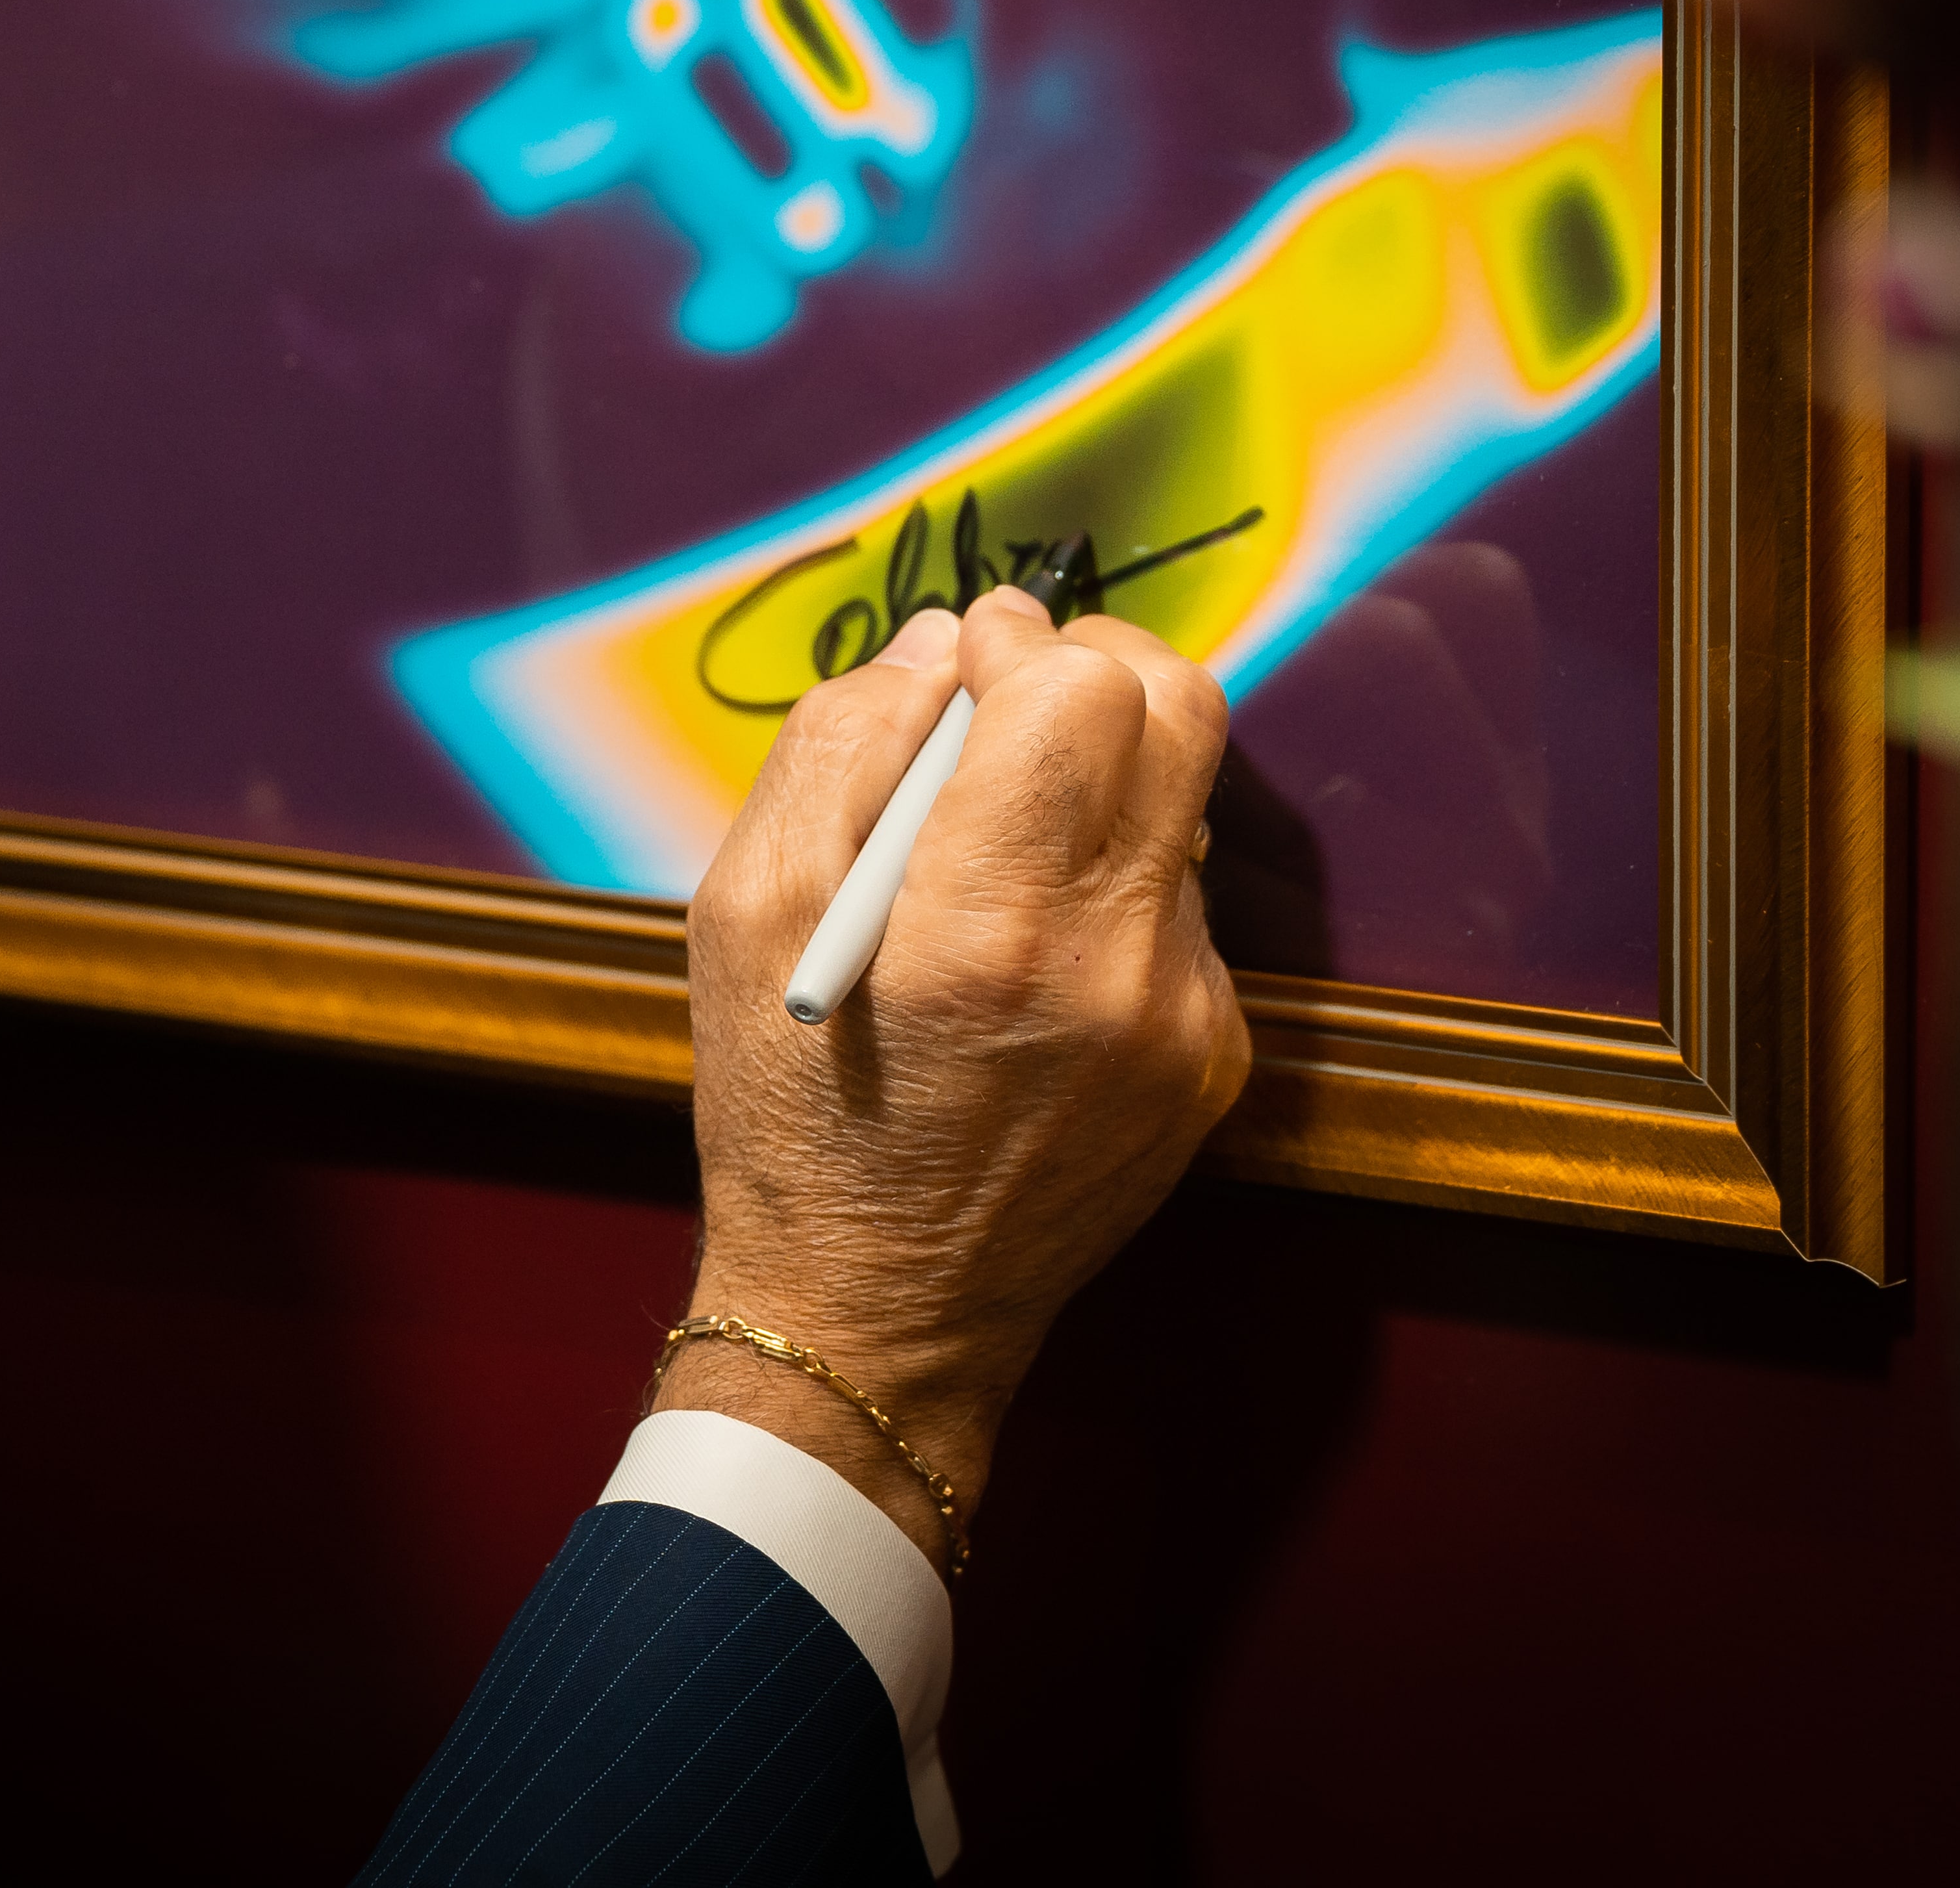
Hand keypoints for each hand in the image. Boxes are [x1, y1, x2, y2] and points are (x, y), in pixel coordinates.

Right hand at [661, 589, 1250, 1565]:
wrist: (874, 1314)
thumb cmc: (789, 1109)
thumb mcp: (746, 914)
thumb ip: (840, 750)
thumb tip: (940, 647)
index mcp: (984, 920)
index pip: (1082, 689)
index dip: (1022, 644)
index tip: (971, 657)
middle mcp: (1113, 961)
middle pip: (1180, 713)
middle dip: (1097, 671)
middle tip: (1018, 694)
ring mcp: (1184, 1016)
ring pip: (1181, 806)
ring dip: (1101, 787)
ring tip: (999, 854)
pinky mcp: (1214, 1059)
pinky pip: (1183, 907)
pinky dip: (1115, 887)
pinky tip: (1032, 953)